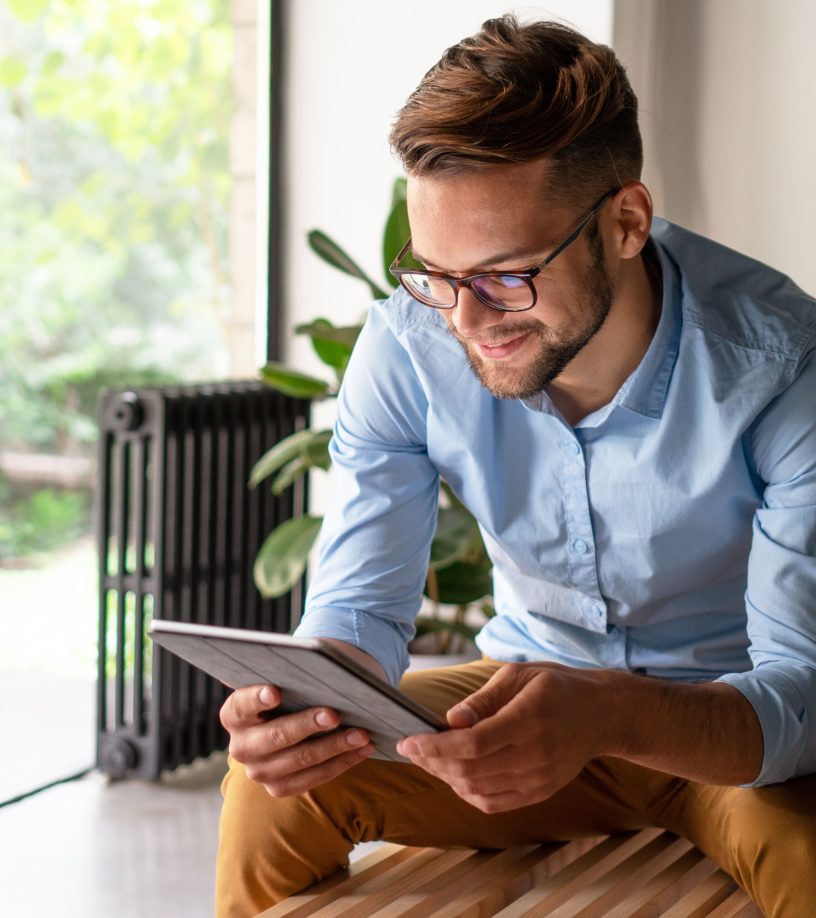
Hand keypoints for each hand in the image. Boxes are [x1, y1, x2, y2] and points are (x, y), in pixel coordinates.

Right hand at [221, 685, 374, 796]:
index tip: (276, 692)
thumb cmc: (289, 691)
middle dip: (307, 724)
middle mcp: (241, 746)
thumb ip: (294, 678)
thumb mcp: (284, 682)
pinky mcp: (279, 787)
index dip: (257, 698)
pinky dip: (342, 762)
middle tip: (334, 714)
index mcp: (234, 714)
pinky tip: (363, 748)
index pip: (241, 705)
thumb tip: (326, 673)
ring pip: (301, 760)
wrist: (287, 720)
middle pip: (275, 736)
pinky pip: (314, 777)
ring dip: (335, 746)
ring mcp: (259, 772)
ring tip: (362, 733)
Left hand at [396, 662, 605, 813]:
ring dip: (445, 777)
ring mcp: (538, 779)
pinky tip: (453, 774)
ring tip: (427, 759)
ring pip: (478, 790)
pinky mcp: (539, 792)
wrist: (600, 714)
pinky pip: (493, 802)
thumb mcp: (518, 675)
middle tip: (410, 749)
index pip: (472, 744)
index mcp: (528, 720)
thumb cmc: (554, 686)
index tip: (407, 741)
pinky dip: (466, 792)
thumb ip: (482, 699)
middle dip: (432, 762)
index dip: (435, 747)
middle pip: (470, 771)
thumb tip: (450, 720)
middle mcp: (534, 756)